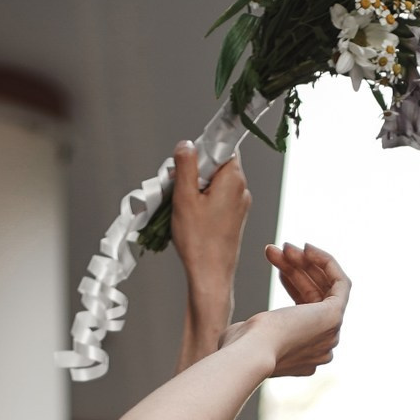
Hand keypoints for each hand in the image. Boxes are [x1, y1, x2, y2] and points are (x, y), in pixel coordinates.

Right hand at [171, 142, 251, 313]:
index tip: (186, 166)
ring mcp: (239, 204)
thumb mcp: (185, 196)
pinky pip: (216, 199)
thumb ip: (186, 165)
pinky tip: (190, 216)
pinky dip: (201, 202)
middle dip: (194, 172)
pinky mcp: (233, 217)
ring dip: (195, 189)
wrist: (210, 275)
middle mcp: (241, 189)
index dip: (201, 152)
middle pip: (216, 165)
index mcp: (234, 179)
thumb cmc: (199, 241)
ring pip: (214, 183)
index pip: (222, 147)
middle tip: (178, 188)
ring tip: (183, 206)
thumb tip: (187, 144)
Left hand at [224, 243, 350, 377]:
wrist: (250, 352)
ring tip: (284, 247)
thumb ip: (261, 330)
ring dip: (306, 262)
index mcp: (305, 356)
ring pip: (326, 288)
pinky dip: (327, 262)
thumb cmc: (241, 346)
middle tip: (275, 249)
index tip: (274, 260)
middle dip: (296, 268)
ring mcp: (331, 334)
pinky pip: (341, 283)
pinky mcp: (335, 317)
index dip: (292, 280)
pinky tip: (307, 248)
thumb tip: (257, 323)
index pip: (306, 309)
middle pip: (315, 296)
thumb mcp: (249, 336)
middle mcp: (322, 348)